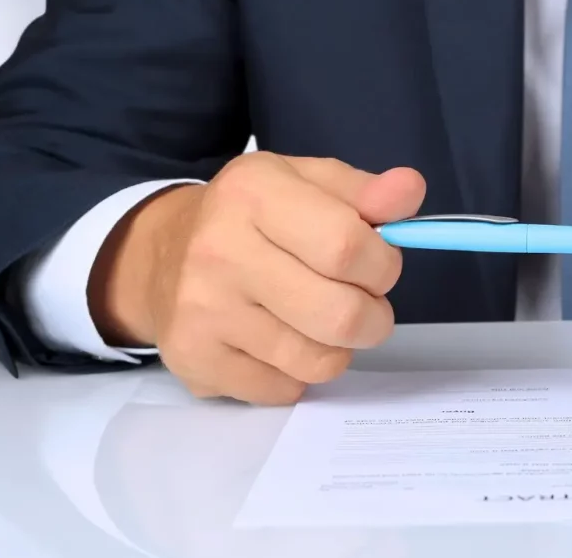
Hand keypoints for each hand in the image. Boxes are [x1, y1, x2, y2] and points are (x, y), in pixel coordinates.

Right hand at [88, 153, 425, 404]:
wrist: (161, 255)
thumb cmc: (253, 217)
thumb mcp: (307, 183)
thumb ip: (365, 191)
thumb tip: (410, 190)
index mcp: (254, 193)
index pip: (348, 246)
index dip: (383, 265)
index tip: (378, 266)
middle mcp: (220, 251)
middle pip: (340, 315)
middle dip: (373, 317)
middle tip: (362, 303)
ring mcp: (204, 312)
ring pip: (319, 361)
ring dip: (338, 347)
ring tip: (320, 319)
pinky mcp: (196, 361)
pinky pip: (286, 388)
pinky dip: (299, 372)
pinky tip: (280, 340)